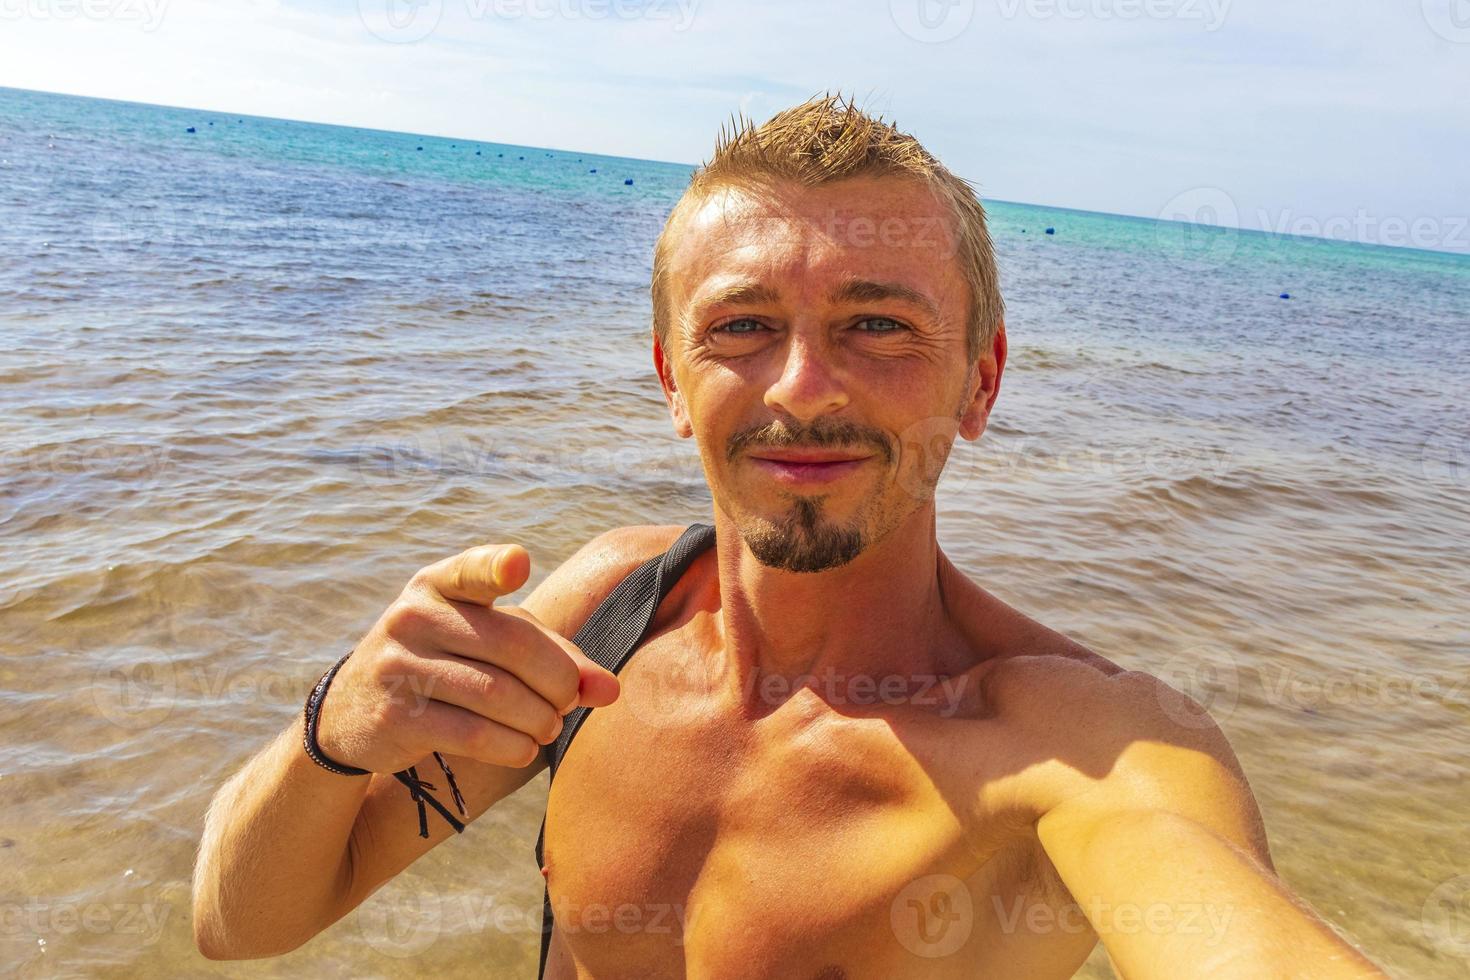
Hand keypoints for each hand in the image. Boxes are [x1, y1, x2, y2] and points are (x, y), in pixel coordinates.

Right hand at [314, 543, 620, 772]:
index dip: (496, 566)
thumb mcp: (490, 644)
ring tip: (549, 726)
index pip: (472, 569)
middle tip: (569, 701)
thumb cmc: (447, 665)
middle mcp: (415, 616)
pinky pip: (473, 733)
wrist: (353, 714)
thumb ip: (553, 656)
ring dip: (539, 718)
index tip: (518, 564)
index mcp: (440, 585)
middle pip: (513, 645)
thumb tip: (610, 689)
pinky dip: (513, 745)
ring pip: (497, 694)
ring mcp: (399, 665)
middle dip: (558, 680)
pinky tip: (524, 747)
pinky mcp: (395, 716)